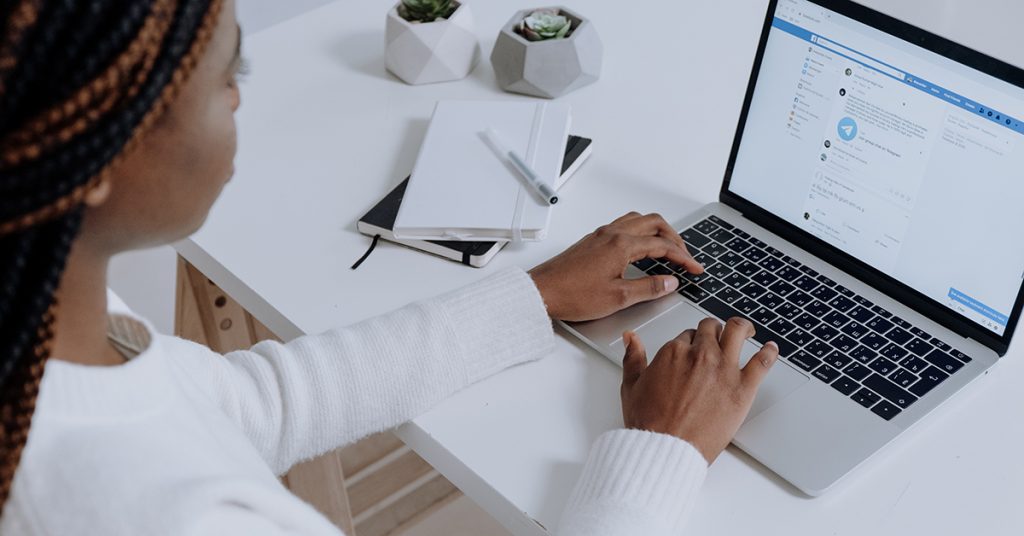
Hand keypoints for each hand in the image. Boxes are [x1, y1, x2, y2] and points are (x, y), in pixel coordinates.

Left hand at [529, 212, 703, 321]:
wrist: (541, 292)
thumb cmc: (572, 295)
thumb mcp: (618, 298)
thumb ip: (648, 288)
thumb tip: (669, 282)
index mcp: (622, 245)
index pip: (662, 245)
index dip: (683, 257)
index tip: (694, 268)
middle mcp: (612, 234)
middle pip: (654, 223)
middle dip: (674, 238)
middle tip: (684, 256)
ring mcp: (600, 235)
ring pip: (637, 221)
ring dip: (656, 231)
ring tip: (666, 248)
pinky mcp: (591, 241)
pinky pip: (623, 226)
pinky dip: (639, 232)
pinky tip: (639, 249)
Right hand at [619, 317, 779, 463]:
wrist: (666, 449)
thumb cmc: (649, 423)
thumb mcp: (632, 386)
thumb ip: (632, 357)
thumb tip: (630, 338)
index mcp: (673, 352)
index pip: (687, 335)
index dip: (690, 341)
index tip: (693, 349)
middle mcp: (700, 355)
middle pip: (711, 329)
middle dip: (713, 331)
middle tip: (717, 336)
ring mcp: (723, 369)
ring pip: (737, 333)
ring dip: (742, 328)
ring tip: (746, 330)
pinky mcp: (742, 388)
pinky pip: (763, 362)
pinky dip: (770, 352)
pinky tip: (772, 349)